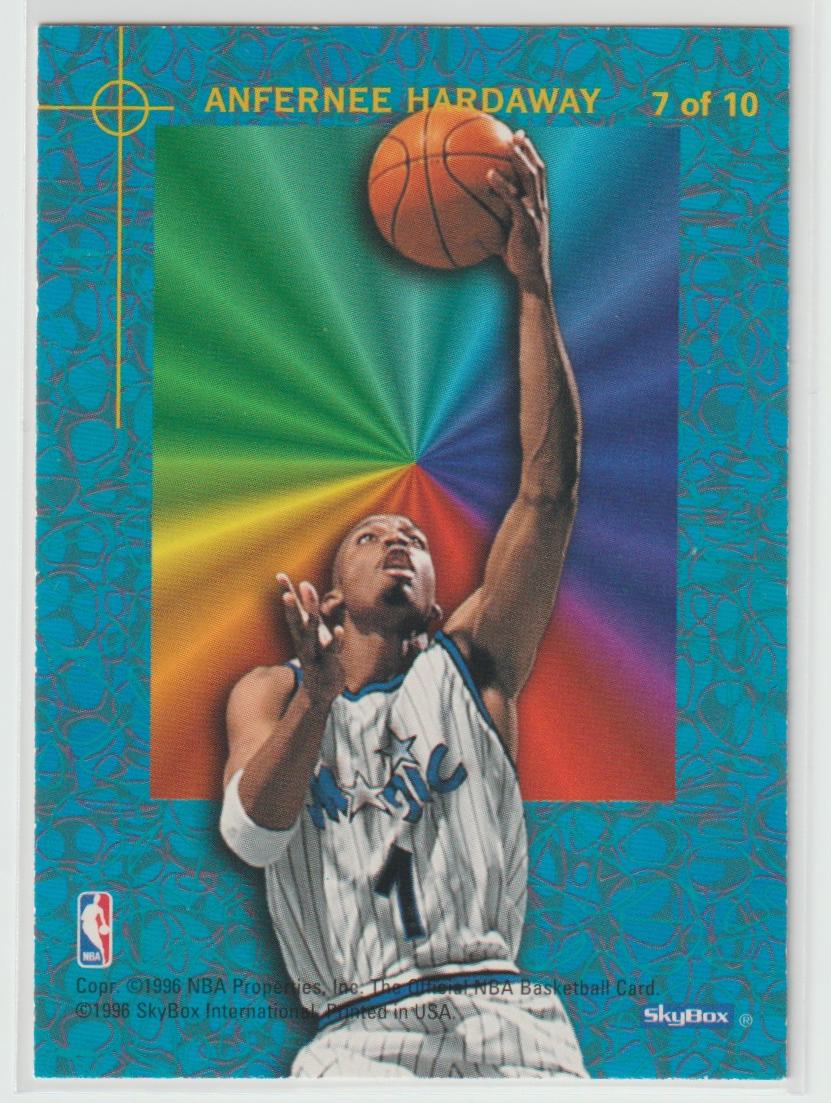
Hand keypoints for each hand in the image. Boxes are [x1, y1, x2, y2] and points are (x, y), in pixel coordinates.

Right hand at [276, 574, 344, 704]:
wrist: (320, 690)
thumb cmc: (317, 654)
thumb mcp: (311, 631)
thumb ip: (308, 609)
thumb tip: (305, 584)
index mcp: (300, 632)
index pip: (292, 609)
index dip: (287, 592)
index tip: (280, 575)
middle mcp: (303, 641)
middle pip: (297, 622)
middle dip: (293, 606)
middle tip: (287, 592)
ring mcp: (314, 653)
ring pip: (311, 635)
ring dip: (311, 619)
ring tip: (312, 607)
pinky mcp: (328, 664)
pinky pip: (331, 651)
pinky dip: (335, 640)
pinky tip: (338, 629)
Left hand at [488, 131, 550, 296]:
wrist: (531, 277)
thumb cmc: (517, 258)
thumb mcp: (507, 235)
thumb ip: (497, 220)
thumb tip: (474, 214)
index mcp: (538, 206)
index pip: (538, 174)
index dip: (531, 155)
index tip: (520, 138)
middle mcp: (540, 206)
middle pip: (537, 170)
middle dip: (528, 150)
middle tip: (516, 133)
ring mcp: (536, 214)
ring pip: (531, 179)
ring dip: (519, 160)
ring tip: (507, 145)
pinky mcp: (527, 225)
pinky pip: (515, 200)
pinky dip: (503, 185)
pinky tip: (489, 174)